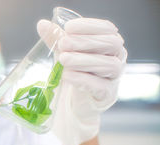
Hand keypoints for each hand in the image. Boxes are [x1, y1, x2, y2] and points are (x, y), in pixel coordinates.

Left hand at [37, 18, 126, 144]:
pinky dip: (82, 79)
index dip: (89, 26)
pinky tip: (67, 75)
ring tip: (63, 59)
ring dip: (84, 60)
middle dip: (85, 42)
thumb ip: (56, 39)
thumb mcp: (65, 54)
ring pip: (109, 65)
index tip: (68, 28)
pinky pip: (100, 86)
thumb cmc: (74, 74)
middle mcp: (117, 58)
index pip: (107, 29)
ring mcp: (114, 78)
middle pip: (111, 44)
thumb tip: (42, 25)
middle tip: (63, 44)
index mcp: (109, 44)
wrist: (75, 105)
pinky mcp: (107, 95)